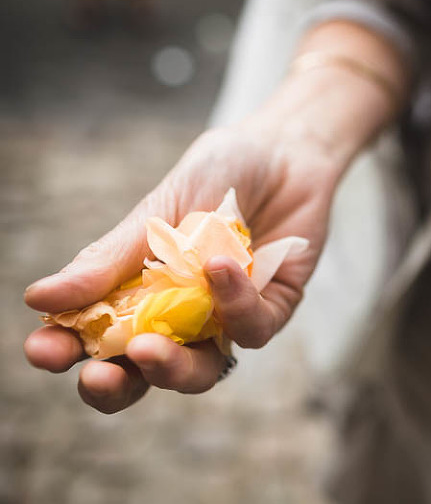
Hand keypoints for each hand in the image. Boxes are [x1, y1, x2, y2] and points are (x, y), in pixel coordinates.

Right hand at [24, 117, 338, 413]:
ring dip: (173, 368)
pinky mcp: (272, 310)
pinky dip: (234, 304)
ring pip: (200, 371)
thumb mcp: (156, 209)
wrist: (285, 149)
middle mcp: (181, 317)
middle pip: (143, 373)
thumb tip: (41, 300)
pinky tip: (222, 267)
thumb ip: (110, 259)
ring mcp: (225, 319)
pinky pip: (251, 330)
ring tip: (148, 346)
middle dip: (116, 385)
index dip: (67, 352)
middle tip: (97, 376)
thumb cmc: (216, 175)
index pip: (96, 338)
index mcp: (139, 293)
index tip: (42, 349)